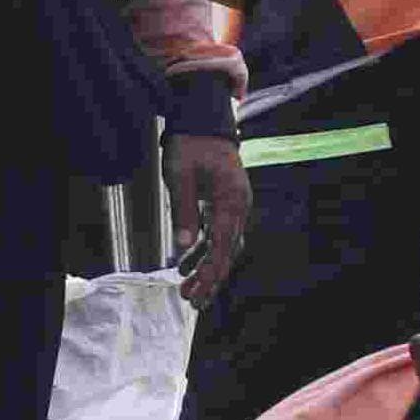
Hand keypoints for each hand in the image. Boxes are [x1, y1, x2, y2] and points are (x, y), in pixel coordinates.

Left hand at [164, 130, 249, 305]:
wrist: (203, 117)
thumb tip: (184, 245)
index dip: (210, 274)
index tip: (196, 294)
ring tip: (186, 289)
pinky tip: (186, 264)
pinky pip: (218, 234)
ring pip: (223, 246)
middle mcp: (239, 206)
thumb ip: (183, 210)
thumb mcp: (180, 175)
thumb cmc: (191, 143)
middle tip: (191, 301)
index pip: (222, 247)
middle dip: (209, 279)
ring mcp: (234, 205)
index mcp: (231, 200)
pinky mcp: (226, 203)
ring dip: (206, 268)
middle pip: (227, 252)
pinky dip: (204, 251)